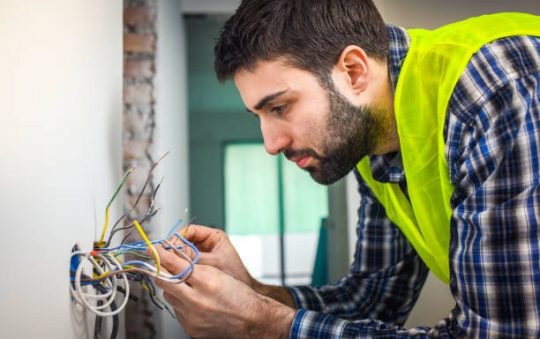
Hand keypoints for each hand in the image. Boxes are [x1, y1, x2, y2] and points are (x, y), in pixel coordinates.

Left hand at [154, 245, 294, 338]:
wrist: (251, 320)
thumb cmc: (239, 294)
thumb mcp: (218, 273)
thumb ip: (194, 265)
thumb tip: (172, 258)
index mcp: (206, 282)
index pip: (175, 265)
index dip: (161, 255)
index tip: (152, 248)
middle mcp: (197, 301)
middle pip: (166, 281)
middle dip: (159, 270)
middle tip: (156, 262)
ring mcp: (192, 317)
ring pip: (169, 296)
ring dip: (172, 287)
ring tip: (185, 283)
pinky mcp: (190, 328)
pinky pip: (176, 310)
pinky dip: (180, 302)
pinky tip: (192, 300)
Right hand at [173, 225, 253, 286]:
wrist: (241, 295)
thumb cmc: (235, 275)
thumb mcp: (213, 263)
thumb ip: (194, 258)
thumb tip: (173, 254)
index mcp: (214, 236)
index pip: (190, 230)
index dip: (177, 237)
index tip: (168, 246)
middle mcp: (207, 243)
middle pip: (184, 241)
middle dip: (174, 249)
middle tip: (165, 257)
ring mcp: (202, 254)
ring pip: (183, 252)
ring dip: (175, 258)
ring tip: (169, 265)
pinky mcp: (199, 264)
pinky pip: (185, 262)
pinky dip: (179, 266)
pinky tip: (175, 272)